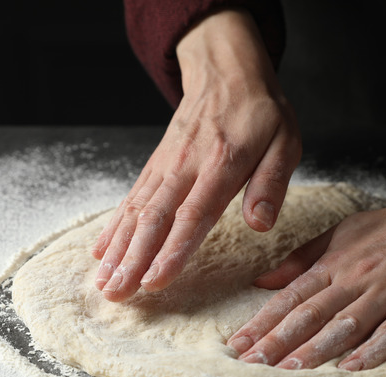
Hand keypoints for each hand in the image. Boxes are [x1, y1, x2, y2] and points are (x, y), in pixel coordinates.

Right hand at [91, 9, 300, 301]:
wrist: (226, 72)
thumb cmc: (260, 113)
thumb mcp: (284, 142)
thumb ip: (271, 183)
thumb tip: (260, 224)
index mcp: (222, 163)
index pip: (193, 214)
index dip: (172, 250)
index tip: (155, 281)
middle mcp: (185, 166)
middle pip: (155, 218)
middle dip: (133, 260)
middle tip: (117, 294)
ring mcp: (165, 166)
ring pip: (136, 211)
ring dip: (118, 249)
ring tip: (103, 282)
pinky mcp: (155, 166)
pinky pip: (130, 199)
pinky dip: (114, 227)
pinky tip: (101, 252)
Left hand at [227, 139, 385, 369]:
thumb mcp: (342, 232)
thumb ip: (302, 258)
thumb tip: (262, 280)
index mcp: (336, 263)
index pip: (291, 297)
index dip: (263, 322)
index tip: (238, 345)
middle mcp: (357, 278)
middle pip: (311, 313)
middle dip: (278, 340)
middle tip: (251, 364)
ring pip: (346, 324)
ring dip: (316, 349)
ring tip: (289, 370)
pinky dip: (373, 349)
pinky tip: (351, 368)